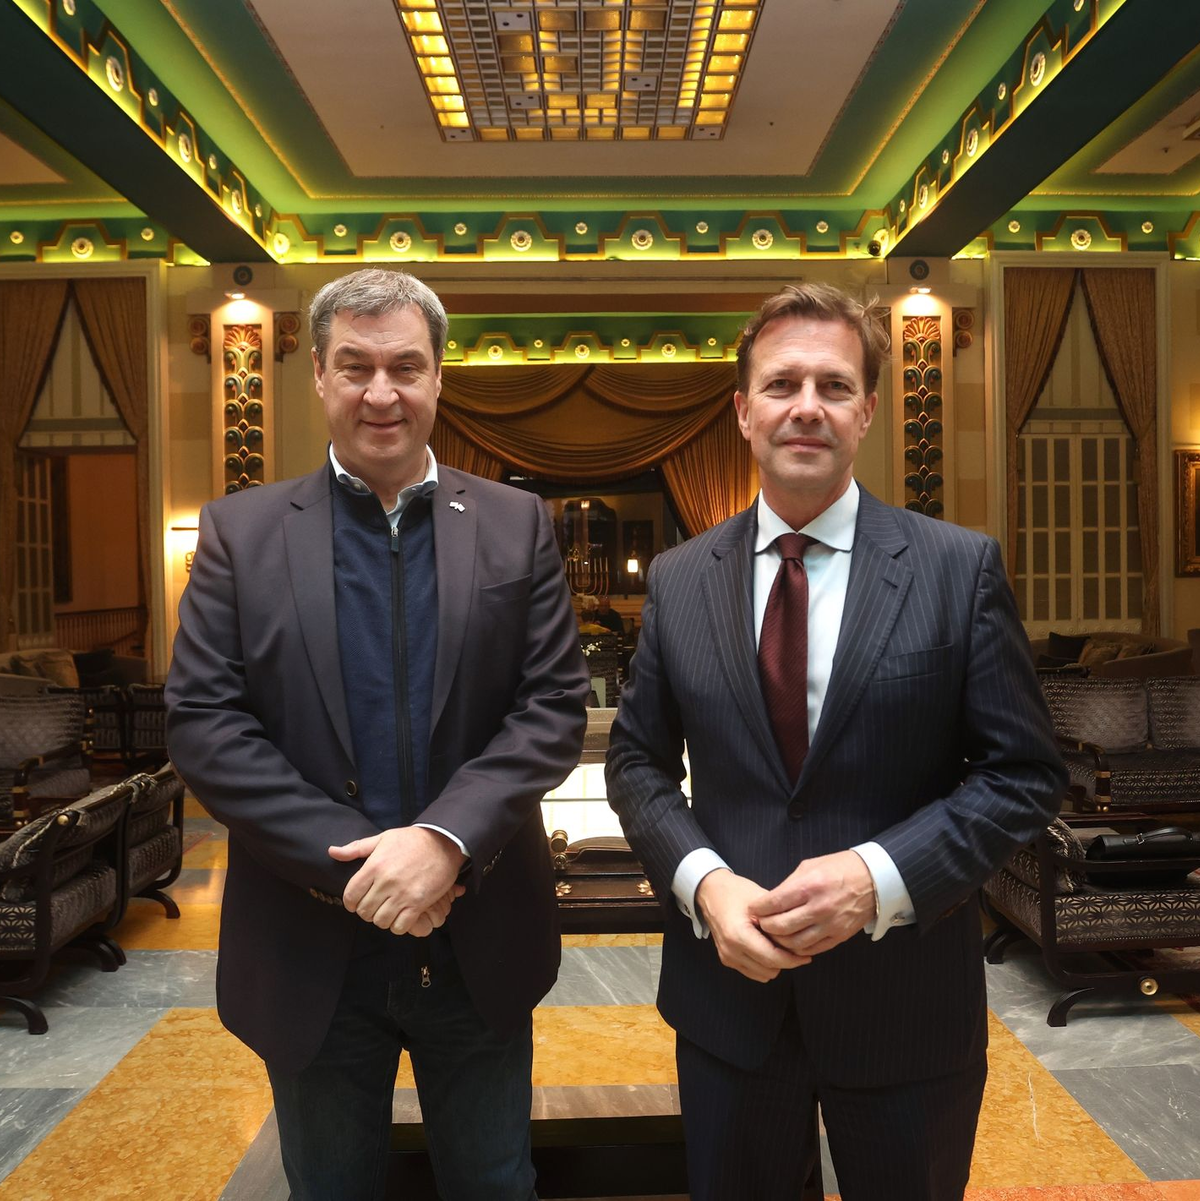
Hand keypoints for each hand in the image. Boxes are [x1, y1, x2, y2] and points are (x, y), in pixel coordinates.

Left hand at [329, 827, 466, 935]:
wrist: (444, 843)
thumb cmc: (412, 840)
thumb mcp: (383, 838)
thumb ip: (356, 848)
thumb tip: (332, 852)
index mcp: (374, 866)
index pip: (350, 895)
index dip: (350, 902)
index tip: (356, 901)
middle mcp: (386, 881)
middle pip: (364, 911)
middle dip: (367, 911)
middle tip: (374, 905)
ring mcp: (402, 894)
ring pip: (380, 921)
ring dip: (382, 919)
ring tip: (387, 910)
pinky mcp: (418, 903)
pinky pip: (400, 926)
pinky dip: (398, 925)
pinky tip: (400, 916)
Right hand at [695, 869, 810, 982]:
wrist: (710, 892)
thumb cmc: (735, 891)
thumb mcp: (760, 900)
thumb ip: (779, 919)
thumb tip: (800, 935)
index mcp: (738, 935)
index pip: (773, 958)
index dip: (793, 959)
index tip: (806, 955)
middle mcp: (731, 950)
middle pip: (770, 969)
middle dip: (785, 960)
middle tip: (795, 947)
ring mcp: (728, 957)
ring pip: (764, 975)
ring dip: (775, 964)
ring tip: (779, 945)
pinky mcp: (727, 960)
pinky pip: (754, 972)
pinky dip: (764, 965)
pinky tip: (768, 948)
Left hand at [748, 850, 875, 957]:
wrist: (873, 879)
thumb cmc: (838, 868)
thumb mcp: (809, 866)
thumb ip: (789, 885)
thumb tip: (770, 900)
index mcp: (809, 886)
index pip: (774, 903)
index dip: (758, 909)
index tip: (753, 909)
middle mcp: (819, 908)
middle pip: (780, 927)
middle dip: (765, 926)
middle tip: (760, 923)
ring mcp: (830, 925)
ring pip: (794, 943)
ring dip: (779, 940)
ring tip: (774, 933)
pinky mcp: (839, 937)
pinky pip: (812, 949)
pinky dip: (797, 948)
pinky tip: (791, 941)